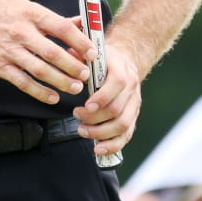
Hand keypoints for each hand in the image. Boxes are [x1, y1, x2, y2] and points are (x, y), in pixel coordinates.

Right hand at [0, 0, 92, 105]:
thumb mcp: (26, 7)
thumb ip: (53, 18)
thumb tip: (80, 23)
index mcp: (30, 14)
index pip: (61, 28)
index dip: (80, 42)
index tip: (93, 53)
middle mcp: (21, 32)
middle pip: (53, 52)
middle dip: (73, 66)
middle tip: (86, 75)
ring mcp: (9, 51)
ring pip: (40, 70)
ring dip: (60, 81)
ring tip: (75, 87)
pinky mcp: (0, 66)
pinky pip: (23, 82)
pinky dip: (39, 92)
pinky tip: (52, 97)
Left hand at [74, 36, 146, 158]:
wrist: (126, 61)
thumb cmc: (105, 58)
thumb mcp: (93, 52)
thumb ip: (79, 54)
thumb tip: (67, 56)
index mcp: (122, 71)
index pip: (117, 85)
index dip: (101, 98)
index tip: (85, 106)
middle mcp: (132, 89)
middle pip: (117, 110)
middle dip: (95, 118)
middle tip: (77, 117)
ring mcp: (134, 105)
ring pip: (123, 125)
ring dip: (101, 133)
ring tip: (82, 131)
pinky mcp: (133, 117)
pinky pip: (127, 135)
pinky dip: (113, 145)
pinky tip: (98, 148)